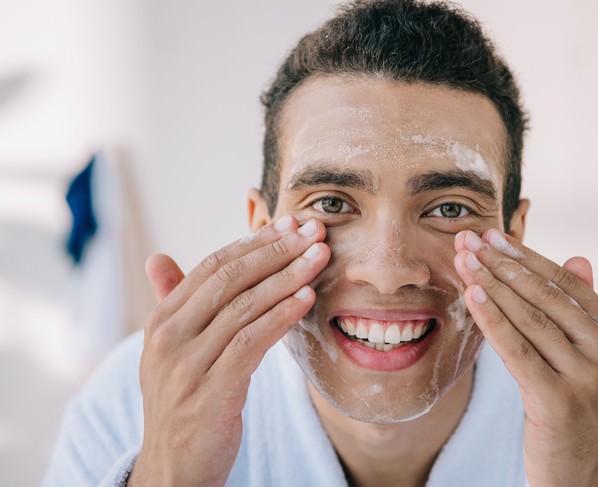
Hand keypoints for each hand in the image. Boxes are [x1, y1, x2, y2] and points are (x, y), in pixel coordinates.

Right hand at [128, 217, 329, 485]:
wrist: (173, 468)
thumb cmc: (183, 402)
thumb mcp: (171, 351)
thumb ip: (174, 304)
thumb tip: (158, 258)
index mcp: (162, 320)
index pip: (212, 266)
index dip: (253, 242)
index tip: (289, 225)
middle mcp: (169, 337)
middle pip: (231, 279)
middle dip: (277, 250)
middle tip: (314, 231)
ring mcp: (187, 364)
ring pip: (245, 306)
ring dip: (288, 277)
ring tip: (320, 257)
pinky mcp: (210, 391)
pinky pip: (251, 342)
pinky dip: (281, 316)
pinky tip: (307, 298)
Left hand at [454, 229, 597, 486]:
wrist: (583, 473)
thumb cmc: (577, 407)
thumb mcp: (589, 357)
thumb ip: (582, 309)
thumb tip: (580, 256)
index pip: (565, 282)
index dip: (525, 256)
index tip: (491, 237)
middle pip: (543, 295)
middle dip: (500, 264)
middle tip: (467, 240)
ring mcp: (587, 377)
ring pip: (528, 319)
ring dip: (490, 285)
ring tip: (462, 260)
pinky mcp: (558, 401)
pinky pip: (517, 351)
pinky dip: (492, 319)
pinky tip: (471, 295)